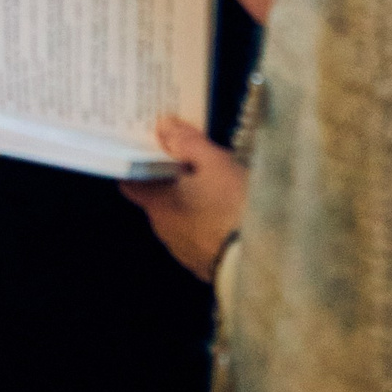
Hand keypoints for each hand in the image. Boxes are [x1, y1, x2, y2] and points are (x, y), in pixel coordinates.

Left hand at [121, 116, 248, 279]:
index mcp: (157, 203)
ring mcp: (184, 251)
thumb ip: (186, 143)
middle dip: (170, 180)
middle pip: (158, 198)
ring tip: (215, 186)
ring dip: (190, 203)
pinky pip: (200, 237)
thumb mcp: (213, 163)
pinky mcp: (205, 265)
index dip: (136, 162)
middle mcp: (163, 229)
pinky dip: (207, 223)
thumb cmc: (231, 206)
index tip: (147, 147)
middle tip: (189, 160)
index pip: (130, 182)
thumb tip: (162, 126)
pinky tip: (227, 215)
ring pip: (180, 218)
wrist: (261, 261)